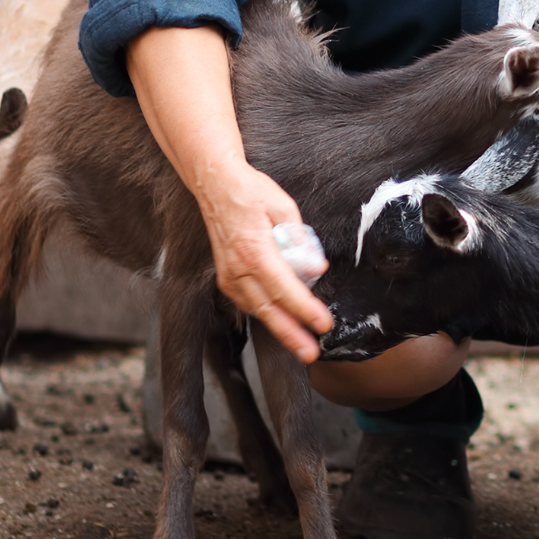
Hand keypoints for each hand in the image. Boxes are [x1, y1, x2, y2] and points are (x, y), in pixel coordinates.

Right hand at [196, 156, 332, 363]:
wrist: (215, 184)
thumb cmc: (251, 192)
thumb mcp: (284, 207)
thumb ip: (300, 240)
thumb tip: (318, 268)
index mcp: (254, 249)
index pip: (284, 288)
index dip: (305, 309)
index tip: (324, 323)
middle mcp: (237, 268)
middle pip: (268, 309)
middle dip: (291, 335)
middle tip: (311, 353)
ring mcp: (228, 275)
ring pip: (257, 310)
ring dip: (280, 328)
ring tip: (302, 344)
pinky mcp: (225, 277)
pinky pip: (249, 302)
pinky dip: (266, 313)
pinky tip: (282, 321)